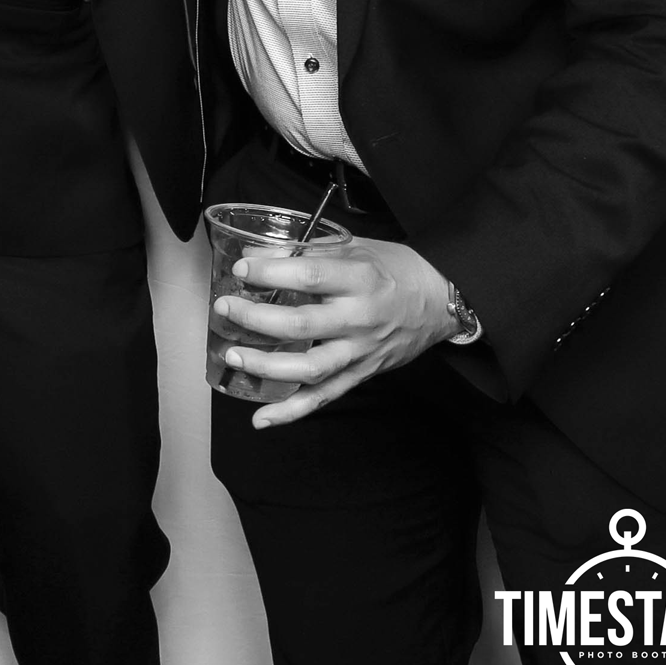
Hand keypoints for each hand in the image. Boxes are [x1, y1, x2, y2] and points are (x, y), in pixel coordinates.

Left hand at [213, 236, 454, 428]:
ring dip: (266, 366)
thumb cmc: (394, 268)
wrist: (440, 300)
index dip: (271, 273)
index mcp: (359, 278)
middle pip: (301, 325)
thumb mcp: (356, 246)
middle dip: (256, 319)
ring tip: (233, 356)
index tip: (242, 269)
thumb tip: (258, 255)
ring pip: (309, 368)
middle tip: (225, 308)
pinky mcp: (361, 374)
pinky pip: (324, 397)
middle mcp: (359, 317)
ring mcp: (360, 351)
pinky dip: (292, 411)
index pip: (310, 275)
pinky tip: (262, 418)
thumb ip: (308, 251)